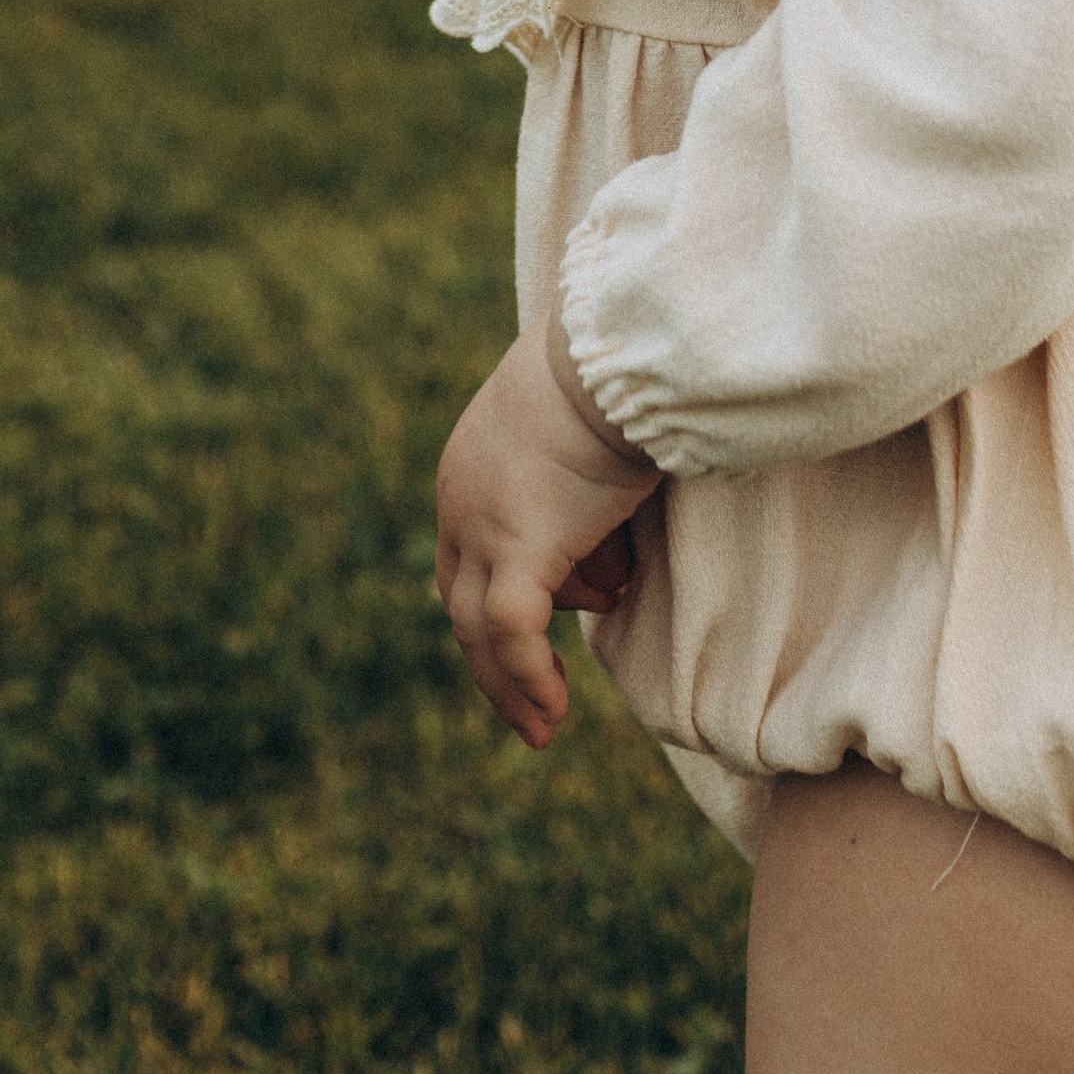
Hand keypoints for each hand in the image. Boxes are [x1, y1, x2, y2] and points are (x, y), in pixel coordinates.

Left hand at [435, 312, 659, 748]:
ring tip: (545, 721)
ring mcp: (483, 525)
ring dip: (509, 684)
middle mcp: (461, 499)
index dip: (495, 609)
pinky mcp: (519, 547)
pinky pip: (513, 633)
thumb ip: (584, 488)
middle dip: (491, 662)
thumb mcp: (585, 433)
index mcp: (470, 468)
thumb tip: (613, 545)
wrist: (610, 352)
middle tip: (528, 709)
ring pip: (477, 629)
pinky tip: (553, 711)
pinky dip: (528, 678)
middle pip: (458, 600)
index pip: (465, 558)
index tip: (532, 647)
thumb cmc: (615, 377)